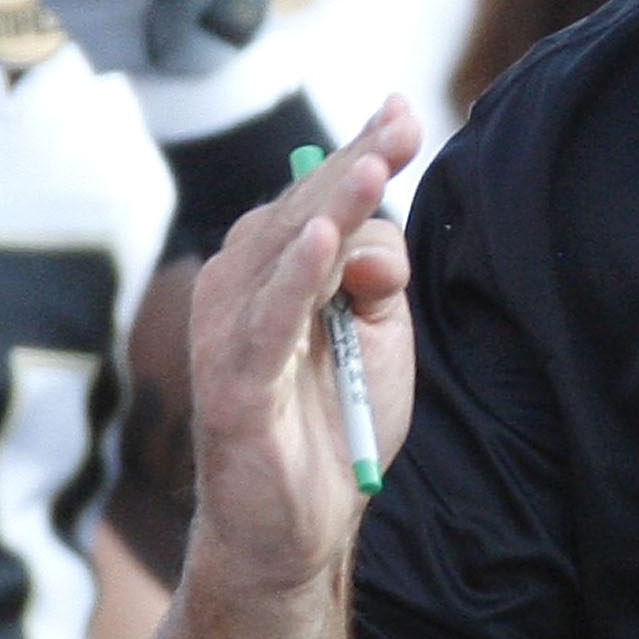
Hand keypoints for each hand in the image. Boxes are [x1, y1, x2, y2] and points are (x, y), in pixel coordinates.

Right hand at [187, 105, 420, 597]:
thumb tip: (379, 238)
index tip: (406, 112)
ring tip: (374, 166)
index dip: (362, 152)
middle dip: (356, 164)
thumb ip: (380, 281)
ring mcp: (232, 333)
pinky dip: (294, 279)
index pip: (319, 196)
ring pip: (284, 254)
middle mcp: (240, 287)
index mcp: (273, 270)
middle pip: (302, 210)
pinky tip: (322, 241)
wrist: (300, 527)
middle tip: (406, 124)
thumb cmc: (332, 422)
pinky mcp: (236, 383)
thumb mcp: (378, 339)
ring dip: (331, 207)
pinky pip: (267, 321)